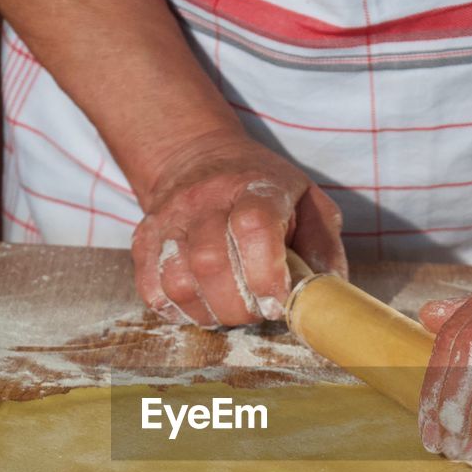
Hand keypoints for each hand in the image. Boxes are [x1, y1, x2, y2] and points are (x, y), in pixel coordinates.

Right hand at [131, 131, 345, 326]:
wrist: (200, 158)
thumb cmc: (265, 191)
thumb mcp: (308, 203)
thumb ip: (323, 248)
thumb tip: (328, 298)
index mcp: (255, 187)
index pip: (252, 226)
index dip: (265, 274)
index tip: (277, 302)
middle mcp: (205, 199)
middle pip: (211, 263)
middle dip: (240, 306)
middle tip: (257, 310)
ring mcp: (169, 219)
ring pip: (178, 283)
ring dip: (210, 312)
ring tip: (231, 309)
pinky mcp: (144, 240)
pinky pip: (152, 291)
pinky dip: (179, 311)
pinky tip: (202, 303)